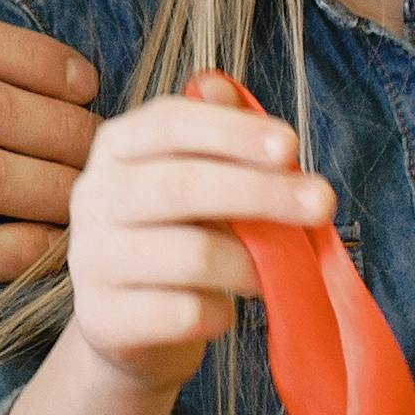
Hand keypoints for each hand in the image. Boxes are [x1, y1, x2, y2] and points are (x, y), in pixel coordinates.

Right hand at [34, 89, 318, 403]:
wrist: (130, 327)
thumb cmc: (176, 237)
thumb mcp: (193, 179)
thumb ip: (215, 136)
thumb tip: (223, 87)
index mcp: (116, 148)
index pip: (169, 123)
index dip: (232, 132)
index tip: (291, 147)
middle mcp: (94, 196)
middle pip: (182, 185)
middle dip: (261, 191)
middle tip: (322, 202)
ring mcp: (92, 259)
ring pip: (190, 255)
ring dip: (251, 263)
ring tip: (276, 272)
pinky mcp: (104, 319)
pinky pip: (184, 314)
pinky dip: (221, 313)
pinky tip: (226, 310)